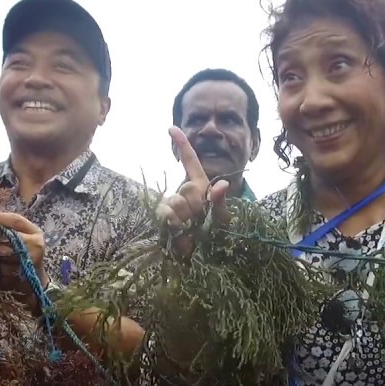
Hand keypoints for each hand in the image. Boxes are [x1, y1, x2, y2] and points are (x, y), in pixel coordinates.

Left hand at [0, 212, 46, 309]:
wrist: (32, 283)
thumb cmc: (21, 254)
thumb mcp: (18, 237)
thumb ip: (3, 228)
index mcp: (35, 233)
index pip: (16, 221)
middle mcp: (34, 247)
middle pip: (9, 237)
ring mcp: (27, 264)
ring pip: (1, 254)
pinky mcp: (16, 278)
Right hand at [154, 126, 230, 258]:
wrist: (200, 257)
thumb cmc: (216, 237)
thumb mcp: (222, 220)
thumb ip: (221, 203)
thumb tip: (222, 185)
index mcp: (199, 186)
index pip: (190, 161)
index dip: (182, 144)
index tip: (170, 128)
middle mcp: (183, 192)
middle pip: (186, 189)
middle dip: (195, 206)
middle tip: (200, 221)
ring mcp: (171, 205)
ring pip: (174, 202)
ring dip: (185, 217)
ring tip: (191, 230)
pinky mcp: (162, 218)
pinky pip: (166, 214)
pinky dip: (174, 224)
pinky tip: (179, 231)